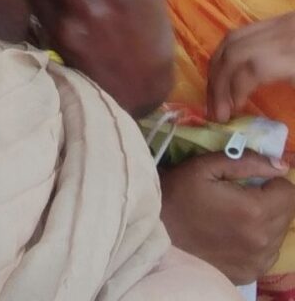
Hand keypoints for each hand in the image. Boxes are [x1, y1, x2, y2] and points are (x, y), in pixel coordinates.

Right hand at [160, 152, 294, 283]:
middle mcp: (263, 240)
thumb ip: (246, 162)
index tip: (250, 180)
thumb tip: (281, 165)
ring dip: (266, 220)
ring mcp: (257, 261)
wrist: (154, 231)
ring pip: (279, 233)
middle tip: (241, 194)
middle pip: (287, 213)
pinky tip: (233, 233)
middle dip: (270, 199)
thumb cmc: (176, 193)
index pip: (289, 192)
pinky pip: (268, 252)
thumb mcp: (204, 166)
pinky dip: (258, 240)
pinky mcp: (249, 273)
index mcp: (254, 210)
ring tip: (236, 214)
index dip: (271, 181)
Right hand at [207, 12, 294, 122]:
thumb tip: (262, 121)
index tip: (230, 114)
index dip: (236, 91)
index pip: (253, 68)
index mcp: (292, 55)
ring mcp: (278, 24)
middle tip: (215, 111)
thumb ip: (291, 95)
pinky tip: (226, 73)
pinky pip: (240, 33)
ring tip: (215, 94)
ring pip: (231, 39)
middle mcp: (281, 34)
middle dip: (217, 83)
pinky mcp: (277, 21)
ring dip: (216, 68)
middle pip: (234, 52)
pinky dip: (226, 54)